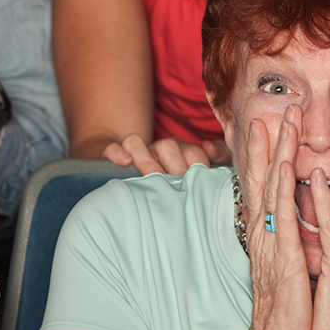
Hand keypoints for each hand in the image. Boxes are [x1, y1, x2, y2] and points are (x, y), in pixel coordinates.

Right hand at [103, 134, 230, 174]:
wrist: (137, 183)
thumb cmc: (178, 186)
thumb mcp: (201, 172)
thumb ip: (219, 156)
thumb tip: (210, 147)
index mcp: (182, 153)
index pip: (193, 151)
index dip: (199, 163)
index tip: (203, 179)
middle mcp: (159, 150)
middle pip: (168, 146)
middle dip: (175, 167)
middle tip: (179, 184)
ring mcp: (136, 153)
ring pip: (138, 143)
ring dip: (147, 160)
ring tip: (153, 177)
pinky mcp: (113, 156)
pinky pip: (111, 148)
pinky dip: (117, 153)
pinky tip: (124, 161)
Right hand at [238, 104, 312, 329]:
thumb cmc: (293, 305)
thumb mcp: (302, 263)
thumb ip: (308, 236)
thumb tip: (320, 217)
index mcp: (275, 232)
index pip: (274, 184)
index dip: (278, 151)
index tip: (286, 121)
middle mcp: (268, 231)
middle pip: (268, 177)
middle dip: (276, 141)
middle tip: (285, 108)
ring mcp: (272, 242)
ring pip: (272, 189)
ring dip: (276, 154)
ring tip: (280, 123)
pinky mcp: (280, 257)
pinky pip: (281, 218)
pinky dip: (280, 190)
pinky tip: (283, 167)